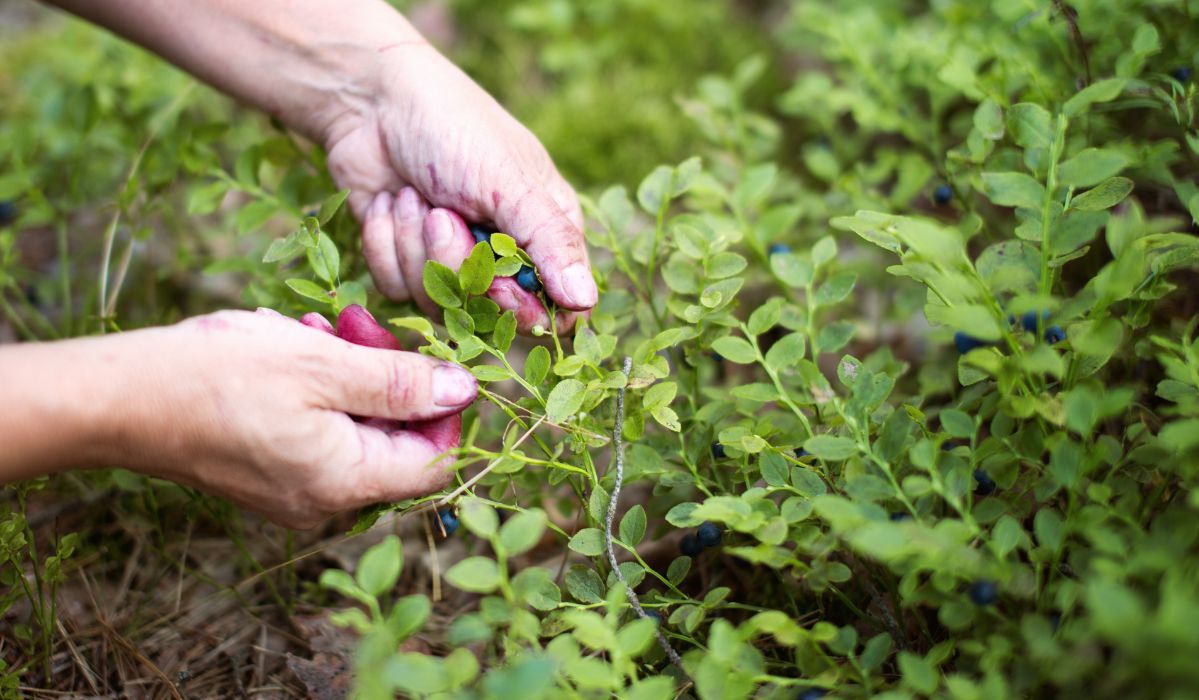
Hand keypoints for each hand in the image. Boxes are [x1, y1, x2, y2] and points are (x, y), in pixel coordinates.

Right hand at [107, 307, 476, 527]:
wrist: (119, 398)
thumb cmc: (219, 377)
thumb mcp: (325, 365)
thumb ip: (402, 382)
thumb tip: (466, 389)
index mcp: (347, 484)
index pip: (436, 461)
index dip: (446, 409)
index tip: (426, 354)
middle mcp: (326, 502)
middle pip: (396, 442)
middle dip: (389, 377)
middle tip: (356, 325)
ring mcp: (295, 491)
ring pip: (357, 428)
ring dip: (351, 372)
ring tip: (315, 330)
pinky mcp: (270, 473)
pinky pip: (320, 431)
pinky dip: (319, 387)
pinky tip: (292, 347)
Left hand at [324, 50, 596, 332]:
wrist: (371, 102)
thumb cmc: (454, 127)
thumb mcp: (510, 182)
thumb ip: (551, 241)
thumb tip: (586, 300)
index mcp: (546, 231)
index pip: (557, 305)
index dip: (526, 307)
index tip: (498, 282)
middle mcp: (503, 253)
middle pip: (492, 312)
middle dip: (458, 263)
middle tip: (442, 213)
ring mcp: (454, 260)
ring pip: (440, 303)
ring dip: (416, 247)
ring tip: (414, 197)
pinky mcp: (407, 262)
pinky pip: (398, 290)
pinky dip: (387, 246)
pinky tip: (389, 204)